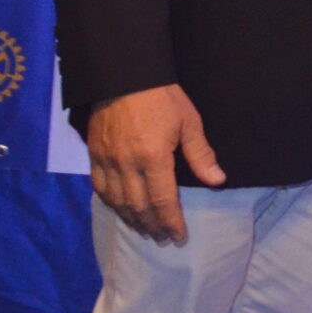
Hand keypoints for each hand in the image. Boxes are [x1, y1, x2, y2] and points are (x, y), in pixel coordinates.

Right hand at [85, 83, 225, 244]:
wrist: (123, 75)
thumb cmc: (161, 96)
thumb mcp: (188, 121)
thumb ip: (200, 154)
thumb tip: (217, 180)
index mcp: (153, 157)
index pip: (162, 200)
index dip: (171, 221)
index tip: (178, 236)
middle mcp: (127, 164)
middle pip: (138, 206)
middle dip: (152, 226)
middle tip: (163, 237)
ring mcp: (107, 160)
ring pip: (117, 201)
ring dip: (131, 219)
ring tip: (144, 229)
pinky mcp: (94, 154)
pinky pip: (99, 187)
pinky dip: (111, 203)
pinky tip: (120, 209)